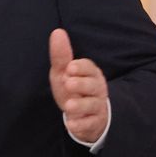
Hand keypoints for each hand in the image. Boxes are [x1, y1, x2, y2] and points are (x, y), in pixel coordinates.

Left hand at [48, 28, 108, 143]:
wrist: (82, 115)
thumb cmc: (73, 89)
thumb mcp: (64, 72)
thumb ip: (61, 55)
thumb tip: (57, 32)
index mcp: (91, 73)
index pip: (89, 68)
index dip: (80, 68)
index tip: (70, 67)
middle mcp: (97, 89)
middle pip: (93, 85)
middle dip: (82, 84)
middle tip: (68, 83)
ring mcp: (98, 107)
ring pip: (92, 105)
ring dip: (80, 105)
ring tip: (69, 106)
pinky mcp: (95, 123)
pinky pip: (90, 124)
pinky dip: (81, 125)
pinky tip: (71, 124)